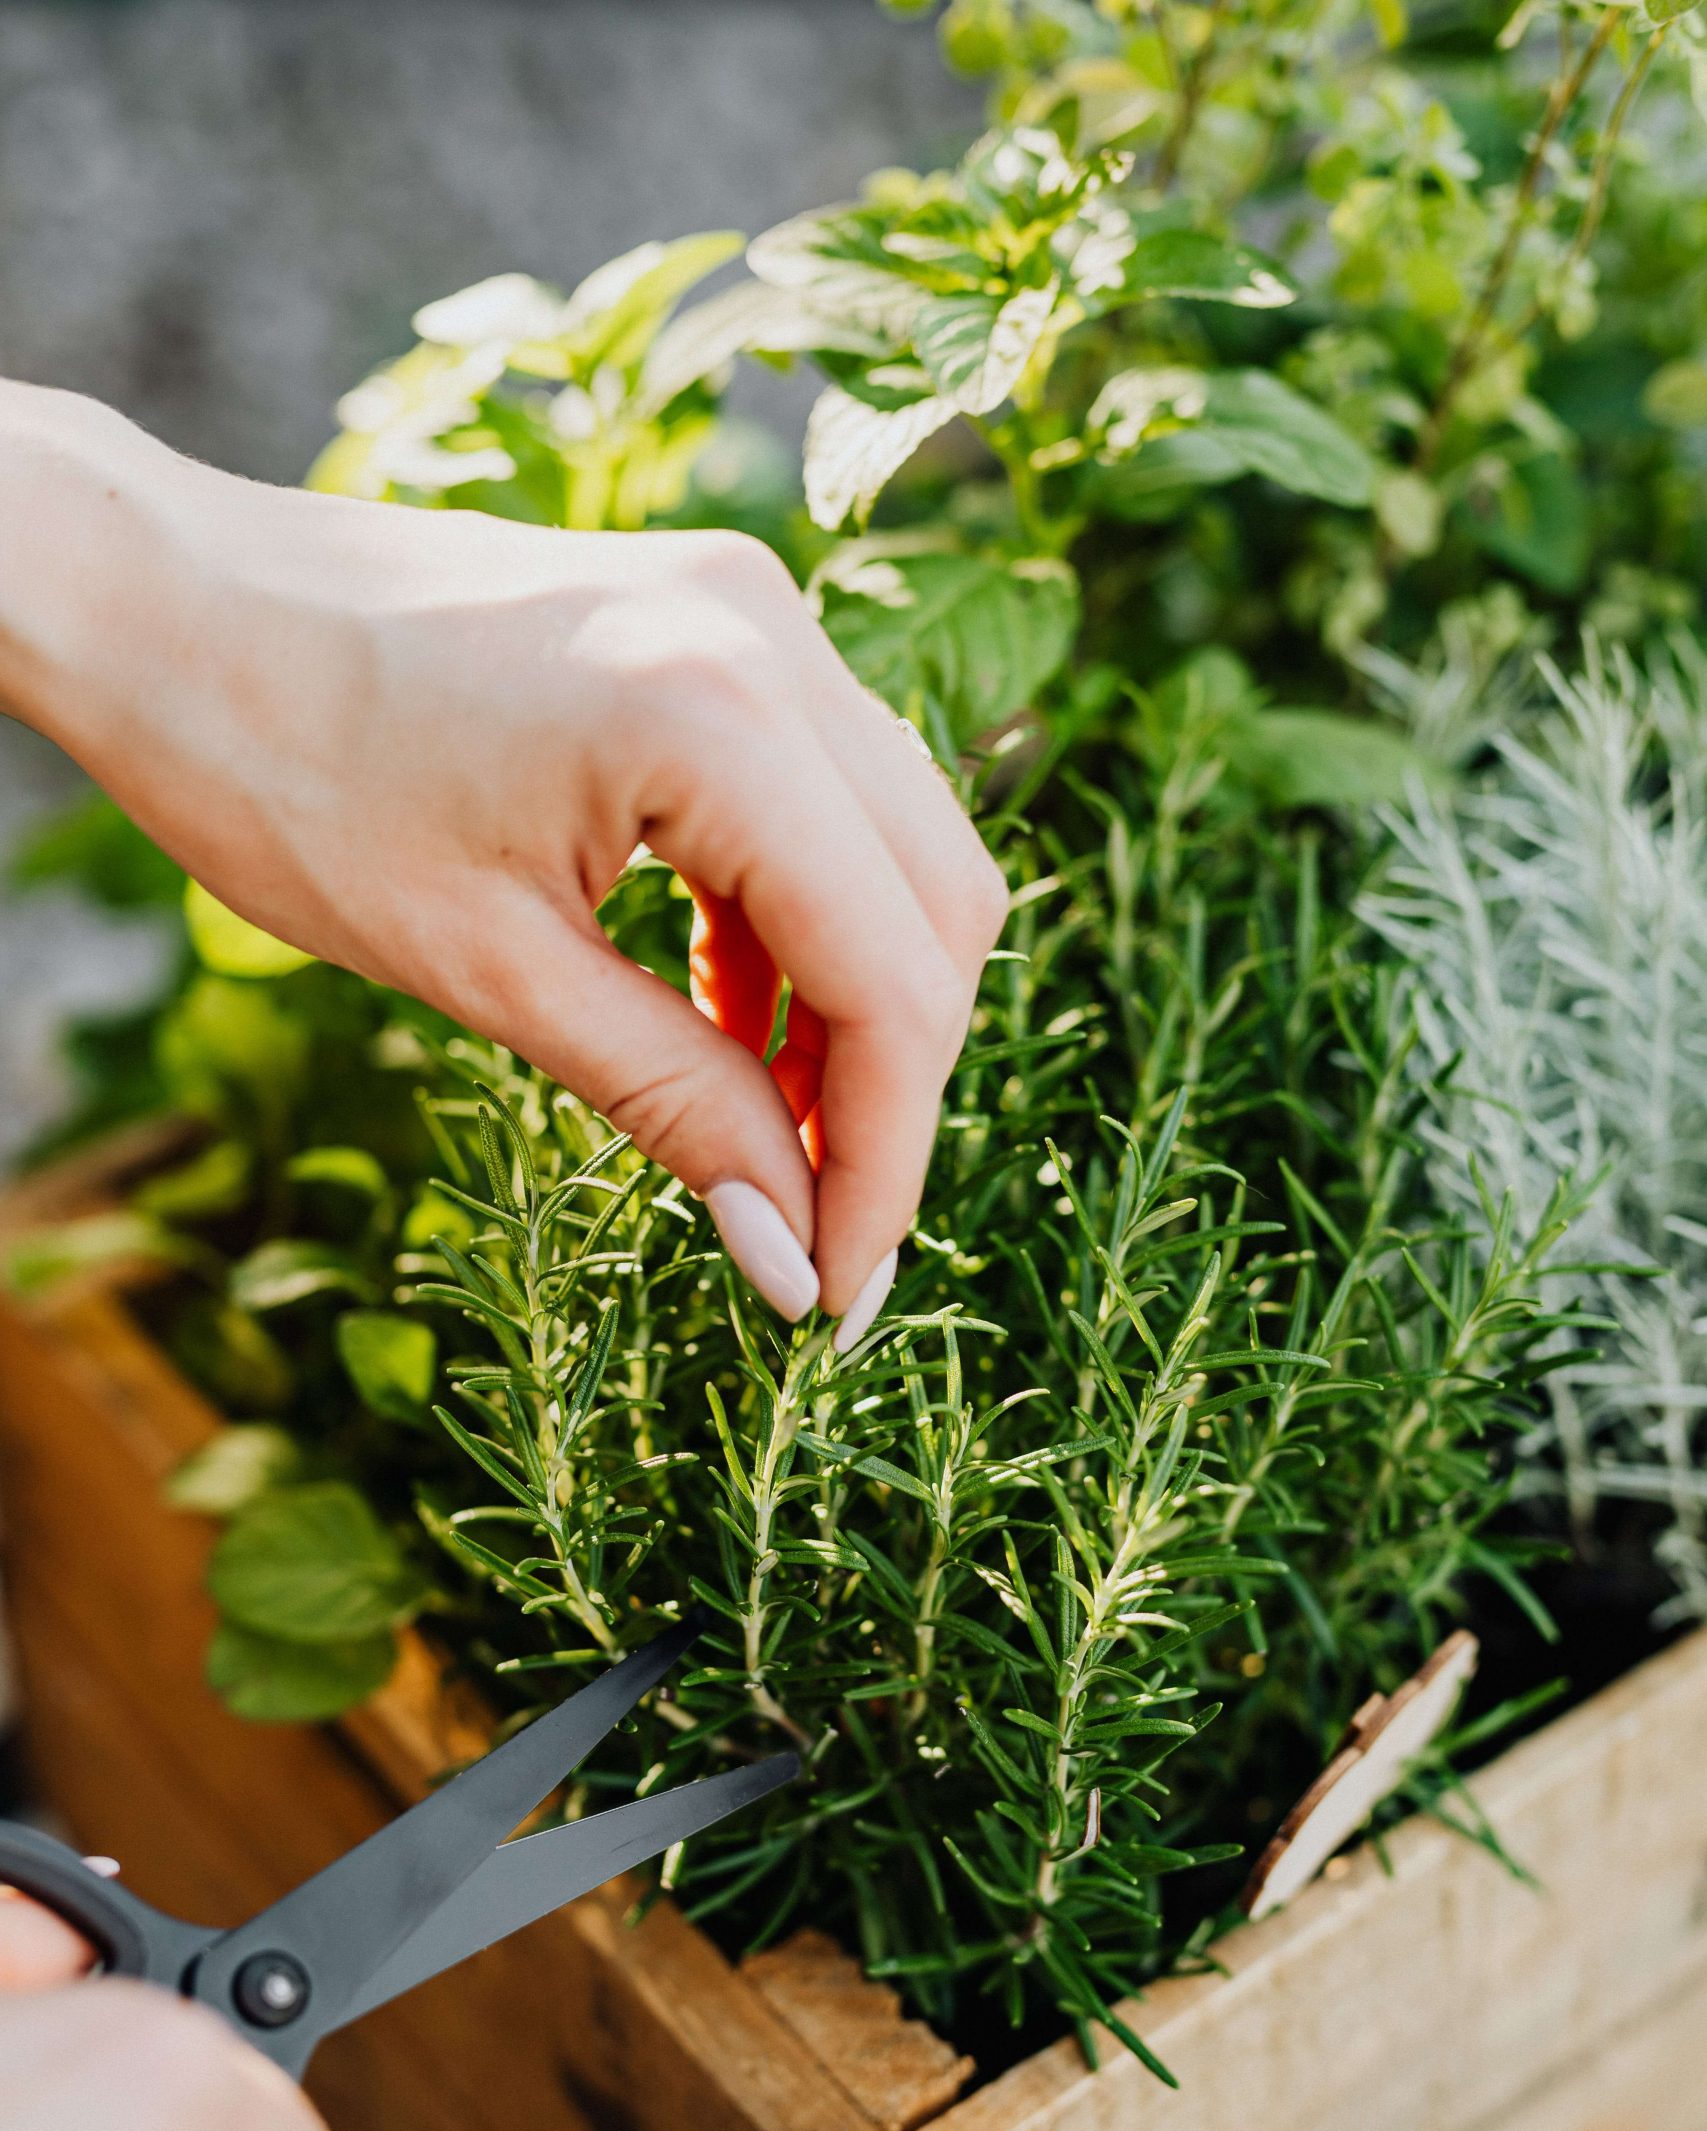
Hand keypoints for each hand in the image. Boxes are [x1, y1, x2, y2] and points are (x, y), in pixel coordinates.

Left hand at [0, 384, 1007, 1330]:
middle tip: (813, 1226)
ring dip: (855, 1008)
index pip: (894, 977)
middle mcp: (770, 639)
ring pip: (902, 853)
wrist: (165, 599)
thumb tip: (791, 1252)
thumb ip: (669, 1101)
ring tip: (761, 1131)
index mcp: (715, 716)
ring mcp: (754, 614)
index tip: (837, 1292)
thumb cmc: (279, 770)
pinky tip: (731, 1017)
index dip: (884, 1155)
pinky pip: (828, 800)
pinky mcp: (720, 624)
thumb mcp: (482, 969)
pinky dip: (805, 926)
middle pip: (940, 908)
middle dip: (889, 1087)